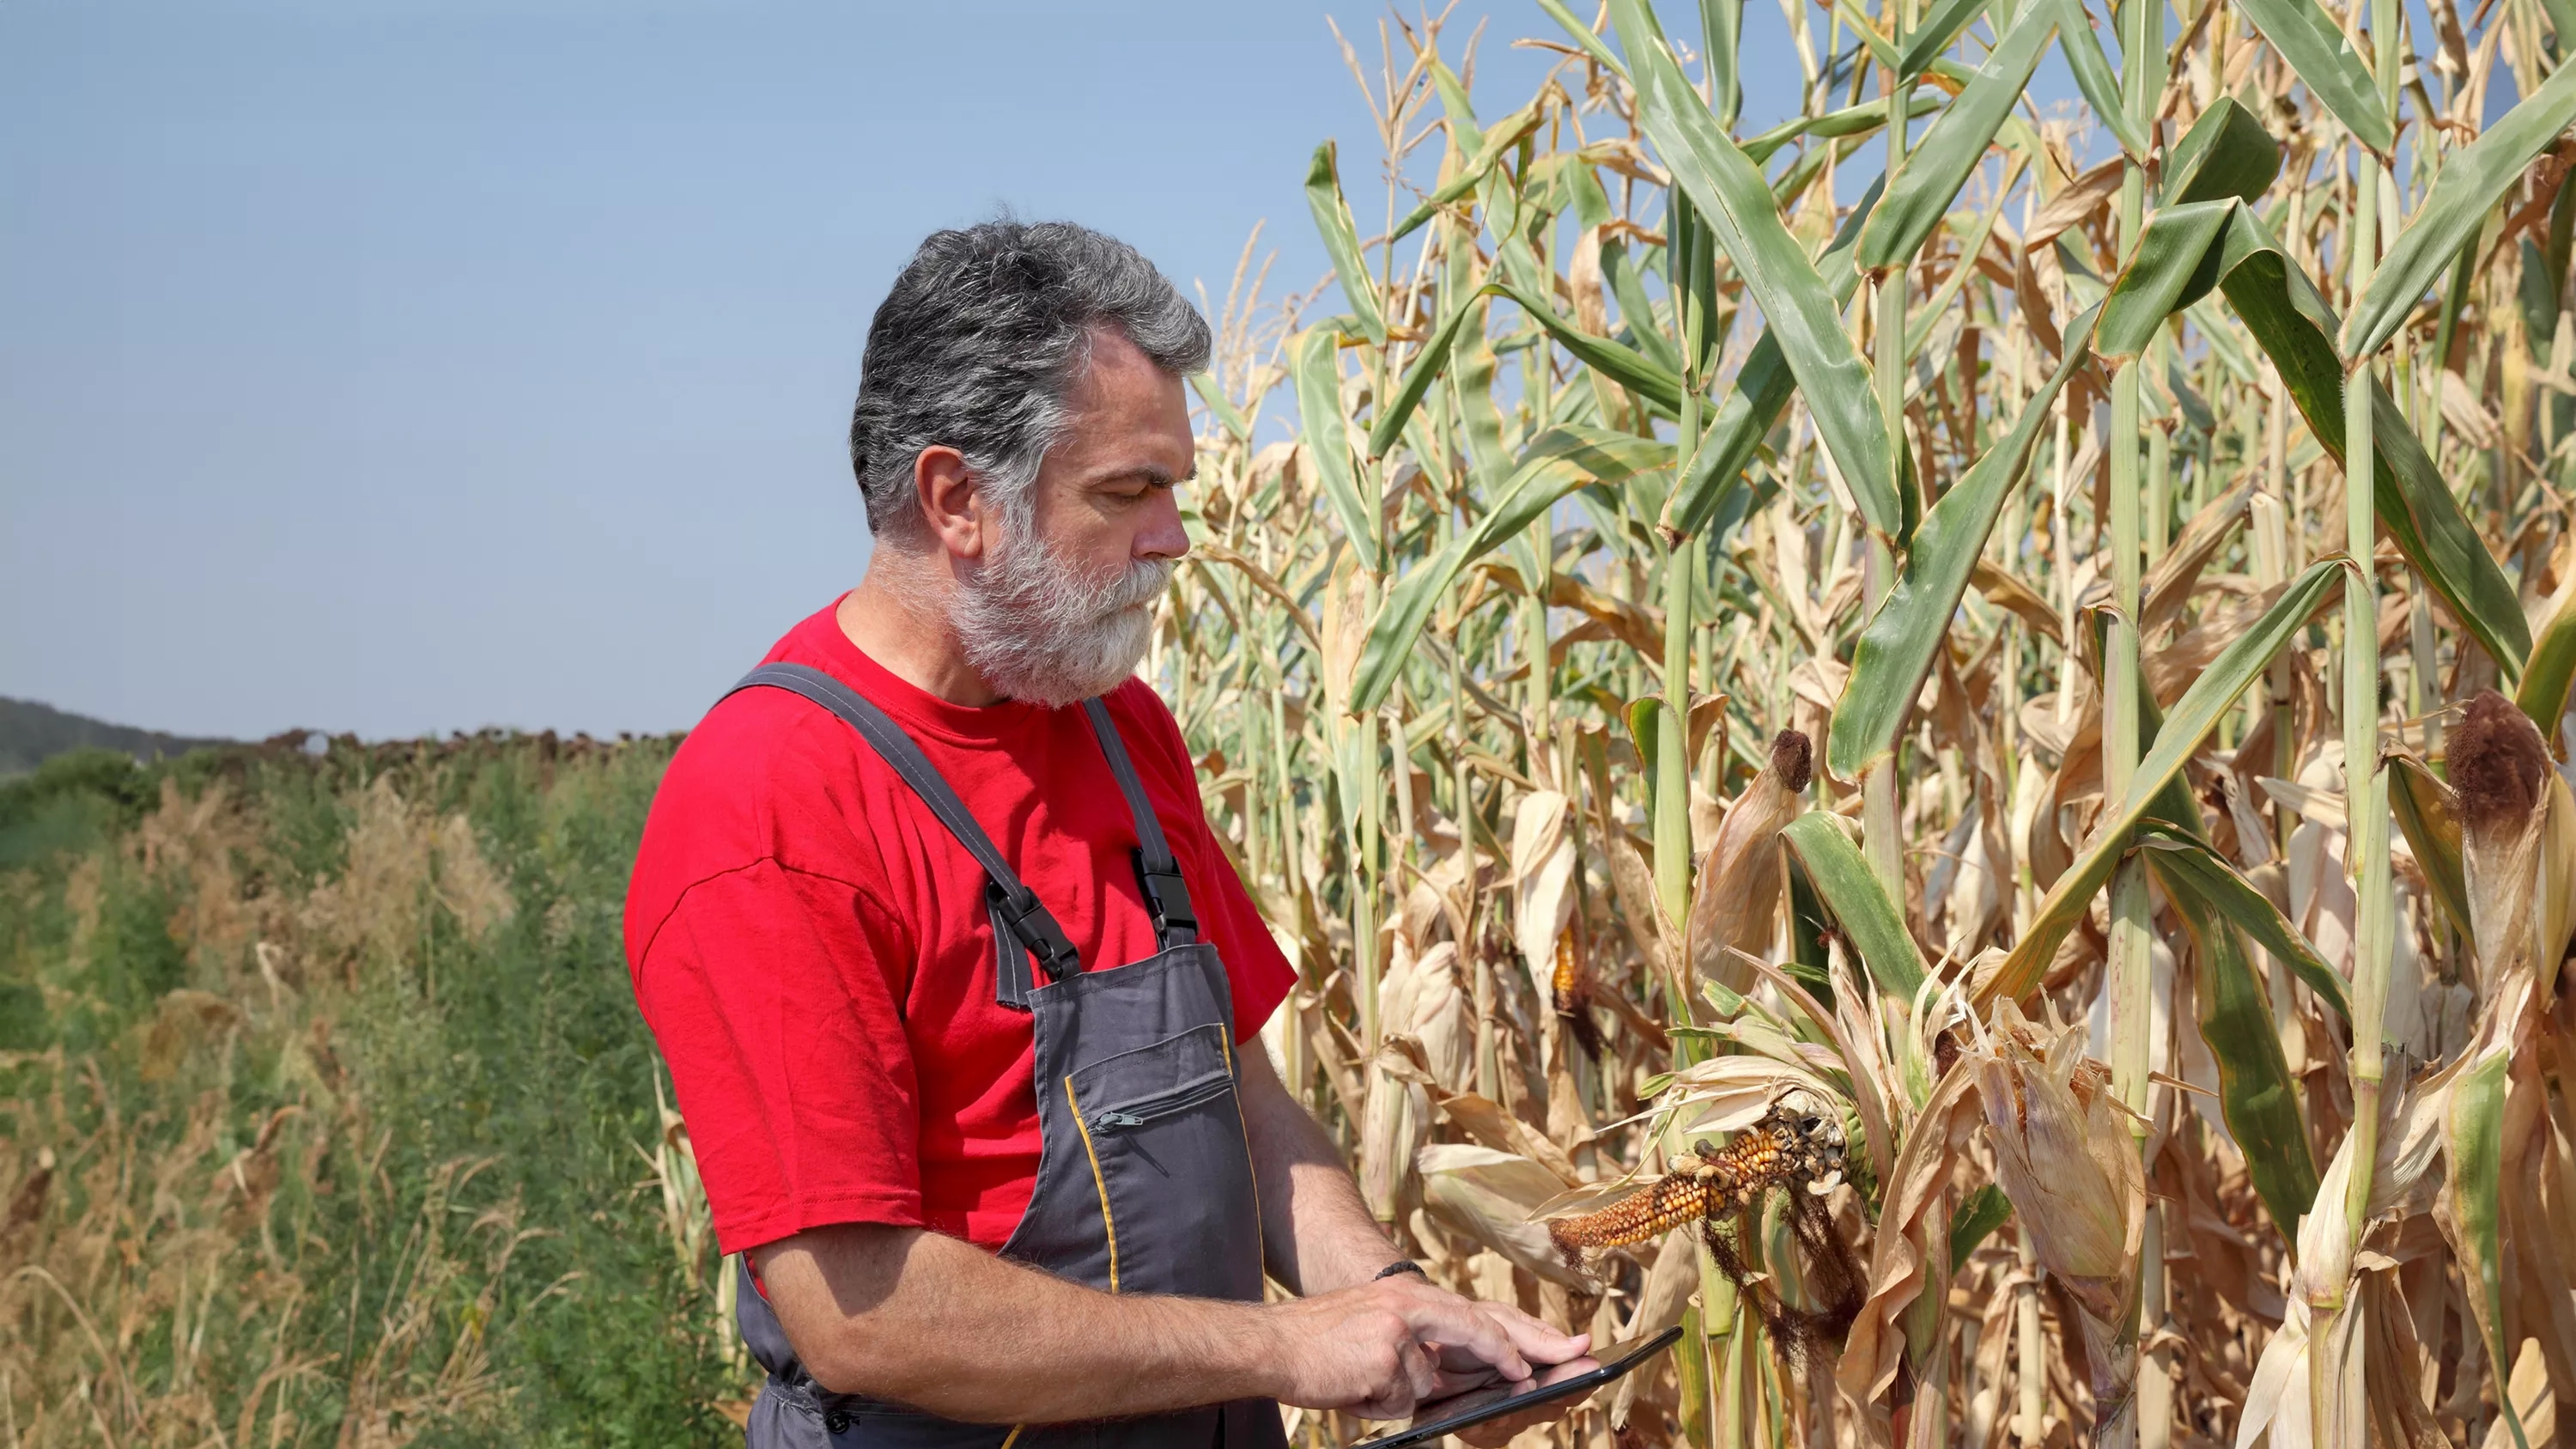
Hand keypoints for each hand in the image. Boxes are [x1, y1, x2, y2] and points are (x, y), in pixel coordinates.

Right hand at [1256, 1274, 1588, 1421]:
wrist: (1271, 1344)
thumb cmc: (1321, 1344)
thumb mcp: (1378, 1332)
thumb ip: (1421, 1350)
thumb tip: (1456, 1378)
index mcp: (1412, 1297)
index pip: (1479, 1313)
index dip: (1520, 1334)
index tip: (1557, 1347)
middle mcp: (1411, 1304)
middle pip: (1480, 1328)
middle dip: (1518, 1350)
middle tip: (1548, 1368)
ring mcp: (1400, 1330)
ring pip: (1427, 1383)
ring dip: (1395, 1393)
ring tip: (1357, 1377)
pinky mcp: (1385, 1356)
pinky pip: (1400, 1398)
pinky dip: (1375, 1402)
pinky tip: (1350, 1383)